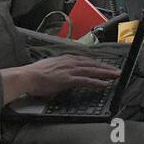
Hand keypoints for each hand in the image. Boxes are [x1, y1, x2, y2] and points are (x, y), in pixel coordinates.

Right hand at [1, 54, 119, 103]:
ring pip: (92, 71)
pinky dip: (96, 82)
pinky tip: (104, 84)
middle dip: (106, 68)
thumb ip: (59, 69)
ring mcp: (69, 70)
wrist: (26, 77)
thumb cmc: (34, 75)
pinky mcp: (68, 79)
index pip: (85, 60)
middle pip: (92, 64)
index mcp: (65, 59)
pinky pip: (86, 80)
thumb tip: (62, 73)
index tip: (105, 66)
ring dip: (105, 73)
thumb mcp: (50, 68)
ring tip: (116, 76)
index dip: (97, 64)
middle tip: (117, 71)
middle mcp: (69, 62)